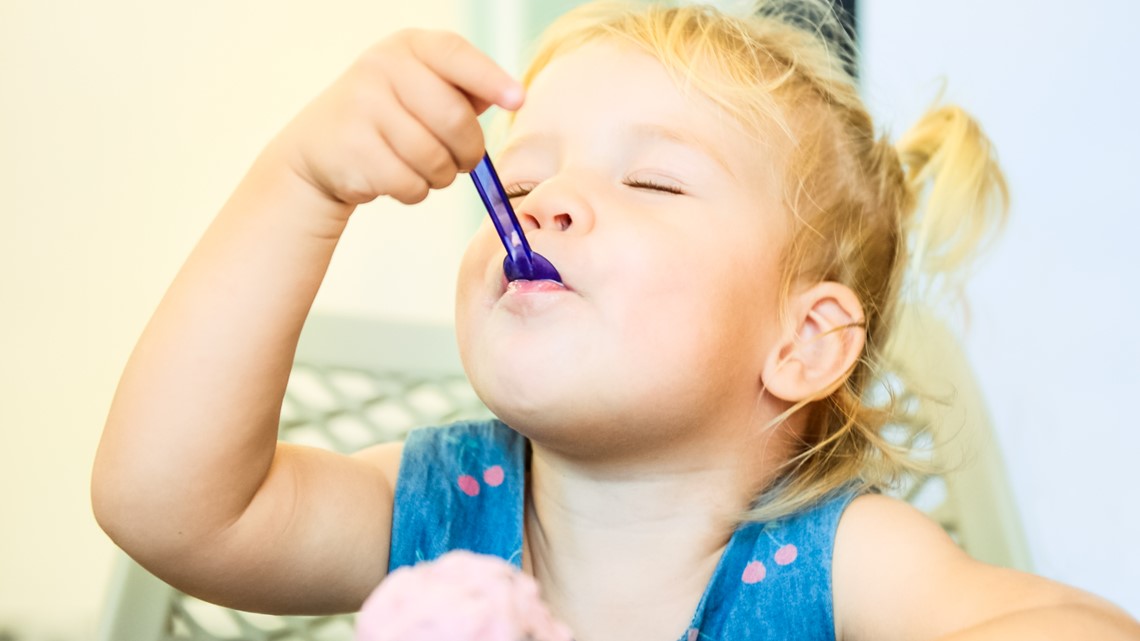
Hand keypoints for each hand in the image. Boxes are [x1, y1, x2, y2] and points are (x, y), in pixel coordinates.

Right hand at [269, 29, 522, 208]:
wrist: (319, 149)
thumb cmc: (387, 118)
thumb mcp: (420, 88)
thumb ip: (462, 88)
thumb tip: (511, 93)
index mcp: (407, 47)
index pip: (455, 54)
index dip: (490, 78)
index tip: (517, 100)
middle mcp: (381, 68)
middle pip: (453, 117)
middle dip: (470, 150)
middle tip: (466, 161)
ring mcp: (362, 107)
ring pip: (433, 157)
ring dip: (442, 175)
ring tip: (427, 169)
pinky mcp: (353, 150)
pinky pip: (409, 183)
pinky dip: (415, 191)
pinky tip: (398, 179)